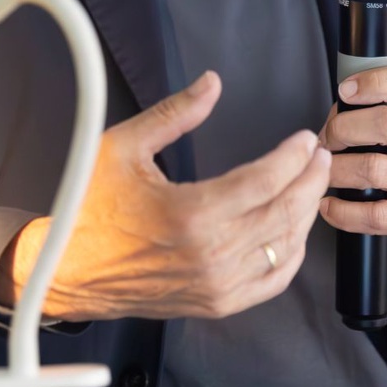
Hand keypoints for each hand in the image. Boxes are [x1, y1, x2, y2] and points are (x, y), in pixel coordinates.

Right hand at [5, 71, 331, 320]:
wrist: (66, 270)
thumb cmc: (90, 209)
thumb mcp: (124, 146)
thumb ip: (174, 113)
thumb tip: (212, 83)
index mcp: (191, 213)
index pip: (265, 180)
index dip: (293, 156)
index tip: (304, 139)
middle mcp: (210, 253)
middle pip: (285, 211)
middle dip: (310, 179)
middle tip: (320, 156)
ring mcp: (217, 284)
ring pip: (285, 246)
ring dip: (306, 212)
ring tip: (311, 184)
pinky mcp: (215, 303)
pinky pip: (273, 281)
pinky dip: (291, 254)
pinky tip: (295, 231)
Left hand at [317, 65, 386, 278]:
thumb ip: (376, 105)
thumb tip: (333, 115)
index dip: (374, 82)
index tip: (345, 90)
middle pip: (385, 124)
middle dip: (342, 130)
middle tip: (326, 141)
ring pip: (373, 169)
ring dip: (336, 170)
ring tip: (323, 170)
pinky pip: (374, 215)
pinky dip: (343, 212)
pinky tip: (328, 205)